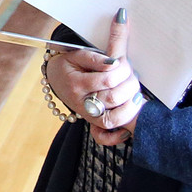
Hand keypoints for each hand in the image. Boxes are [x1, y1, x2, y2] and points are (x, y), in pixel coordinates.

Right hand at [46, 9, 144, 145]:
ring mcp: (87, 115)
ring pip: (112, 119)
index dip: (123, 69)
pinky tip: (126, 127)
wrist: (55, 79)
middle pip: (113, 98)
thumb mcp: (78, 54)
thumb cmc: (70, 64)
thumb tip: (116, 61)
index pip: (107, 79)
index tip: (124, 62)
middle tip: (133, 76)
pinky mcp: (92, 124)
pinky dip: (117, 134)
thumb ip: (98, 57)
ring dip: (130, 107)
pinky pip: (104, 137)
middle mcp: (81, 102)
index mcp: (76, 83)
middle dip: (130, 85)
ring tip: (136, 95)